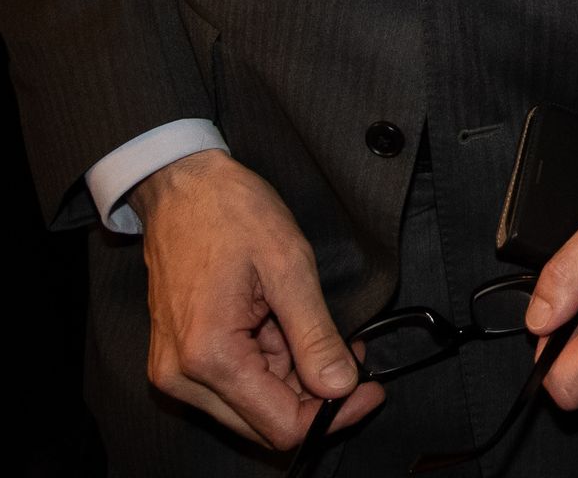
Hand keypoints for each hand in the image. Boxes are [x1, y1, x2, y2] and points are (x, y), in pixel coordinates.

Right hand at [131, 149, 383, 449]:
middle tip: (351, 353)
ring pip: (250, 407)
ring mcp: (175, 371)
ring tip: (310, 324)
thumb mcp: (289, 265)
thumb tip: (341, 385)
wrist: (183, 186)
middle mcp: (183, 377)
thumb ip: (314, 334)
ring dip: (290, 377)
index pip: (281, 425)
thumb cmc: (232, 212)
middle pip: (264, 424)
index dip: (332, 413)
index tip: (367, 388)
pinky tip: (281, 325)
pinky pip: (231, 384)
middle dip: (314, 396)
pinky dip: (266, 365)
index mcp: (209, 355)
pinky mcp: (177, 360)